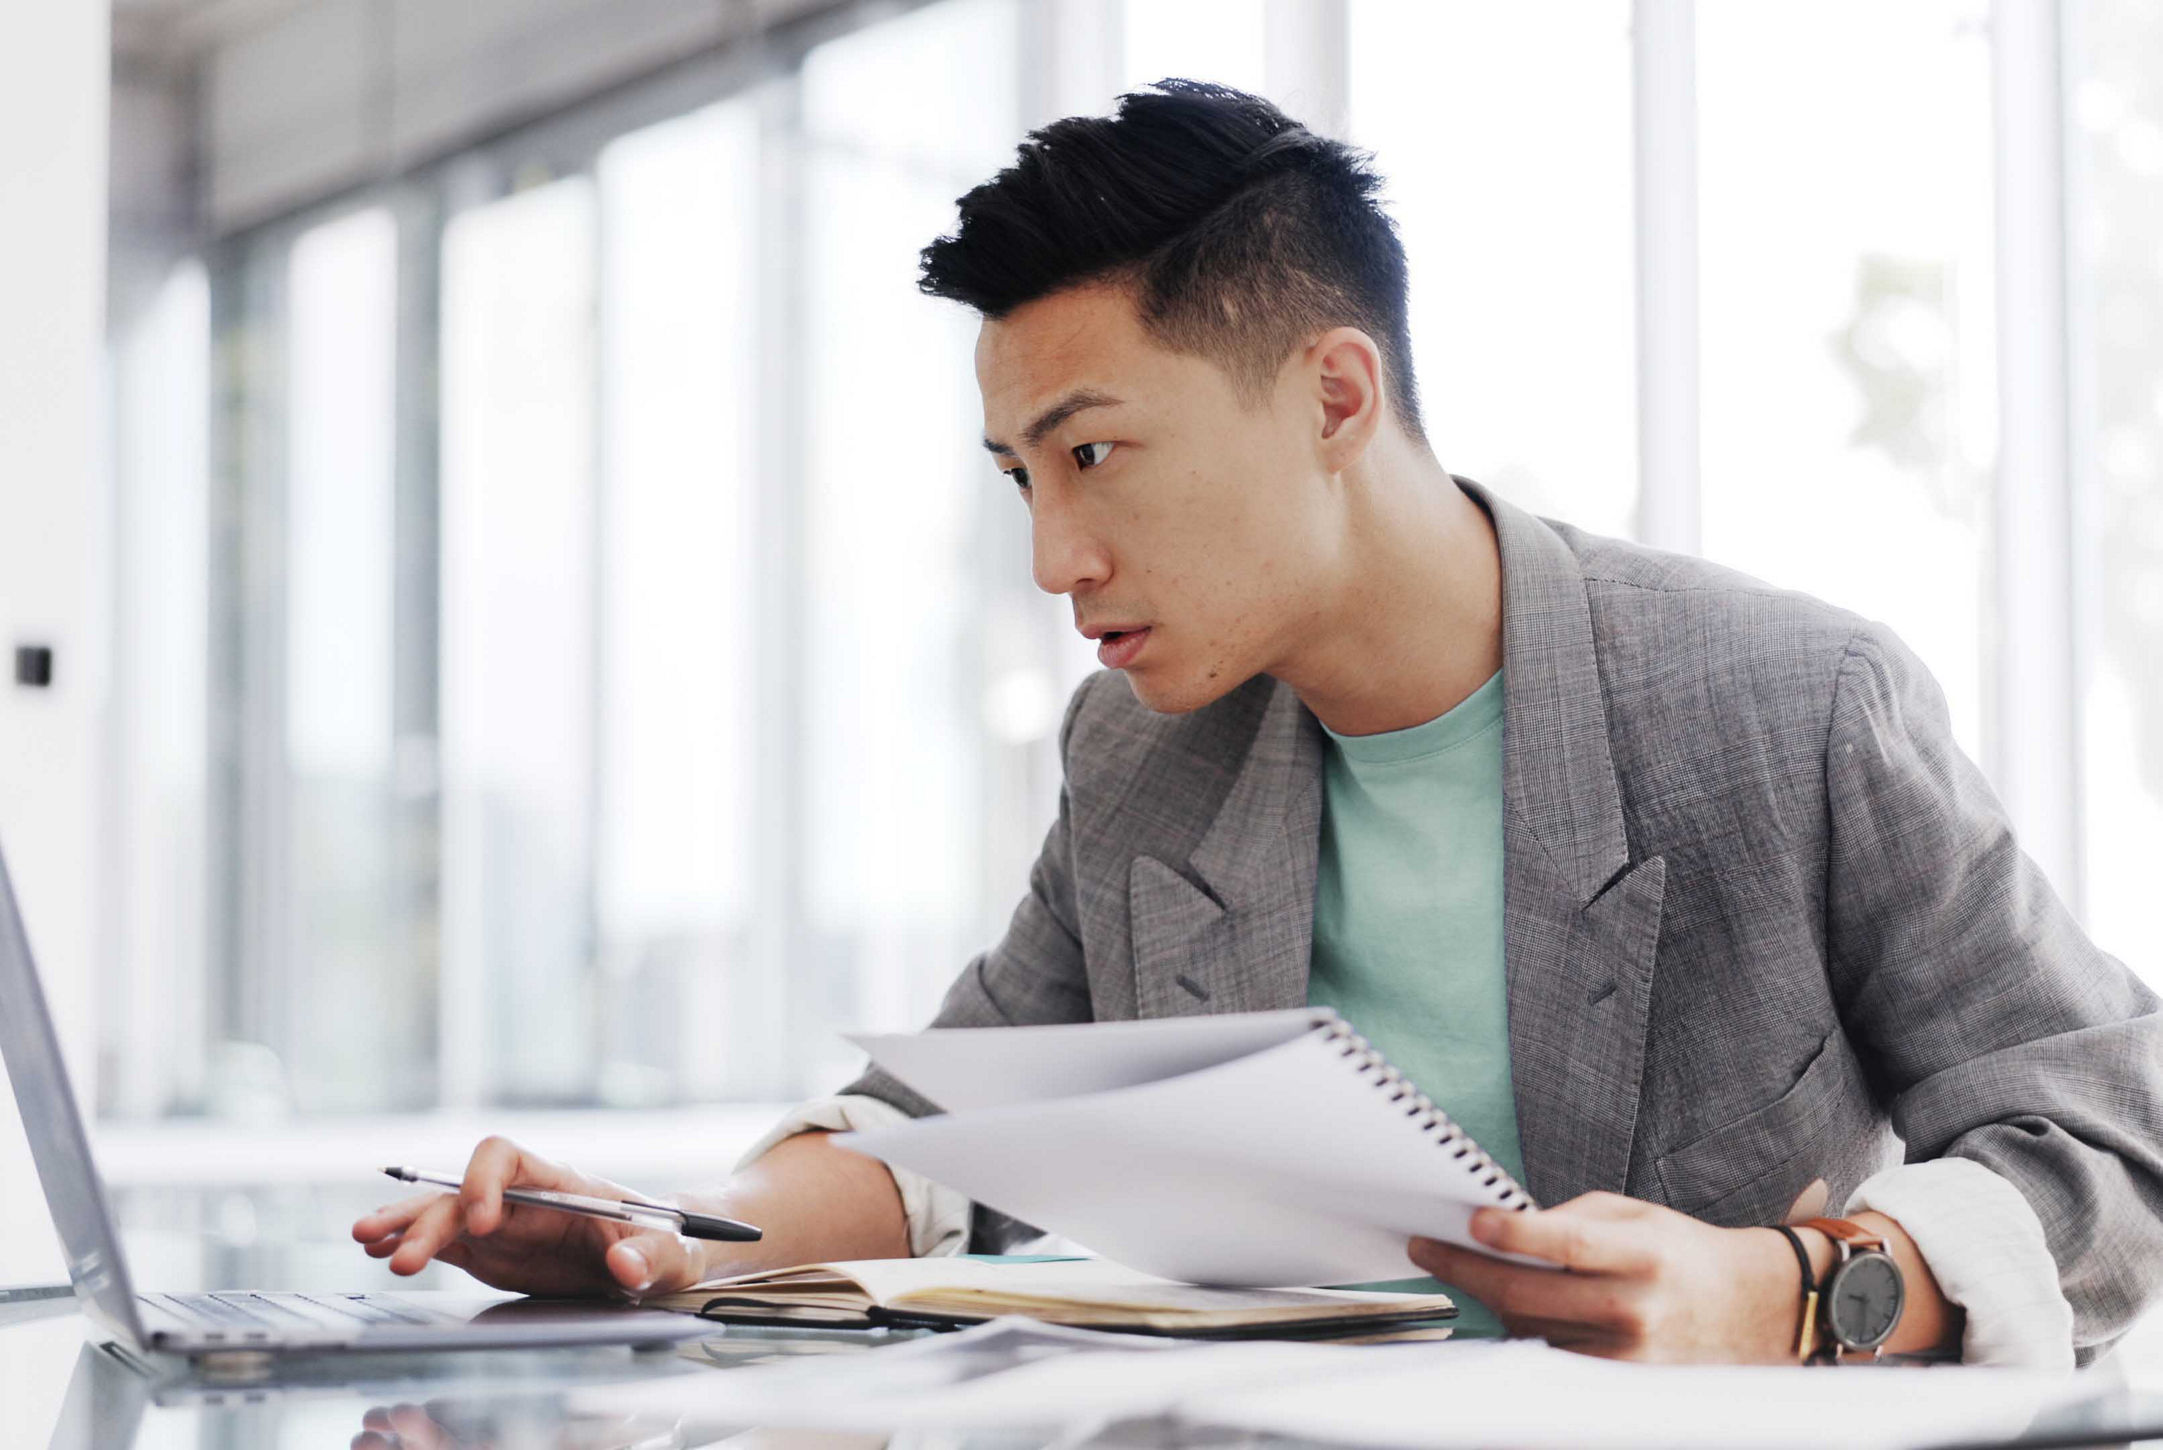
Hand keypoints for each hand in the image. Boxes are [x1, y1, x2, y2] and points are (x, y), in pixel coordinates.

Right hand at [349, 1136, 707, 1299]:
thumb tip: (625, 1267)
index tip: (483, 1224)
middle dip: (428, 1218)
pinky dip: (412, 1245)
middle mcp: (522, 1197)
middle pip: (462, 1193)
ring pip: (442, 1215)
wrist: (656, 1255)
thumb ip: (650, 1256)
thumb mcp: (671, 1251)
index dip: (485, 1183)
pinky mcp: (491, 1251)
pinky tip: (379, 1252)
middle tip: (398, 1253)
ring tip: (366, 1241)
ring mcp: (502, 1224)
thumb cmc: (666, 1240)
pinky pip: (444, 1243)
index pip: (508, 1159)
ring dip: (405, 1226)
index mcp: (561, 1183)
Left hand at [1407, 1191, 1803, 1362]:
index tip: (1472, 1221)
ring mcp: (1626, 1356)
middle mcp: (1634, 1308)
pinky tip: (1502, 1309)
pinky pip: (1547, 1360)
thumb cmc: (1680, 1252)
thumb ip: (1573, 1218)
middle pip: (1529, 1292)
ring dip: (1490, 1300)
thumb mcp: (1635, 1215)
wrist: (1748, 1310)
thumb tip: (1502, 1227)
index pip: (1567, 1242)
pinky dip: (1519, 1333)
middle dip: (1466, 1270)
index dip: (1514, 1232)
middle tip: (1426, 1248)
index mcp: (1642, 1254)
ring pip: (1528, 1328)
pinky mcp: (1618, 1385)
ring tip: (1467, 1273)